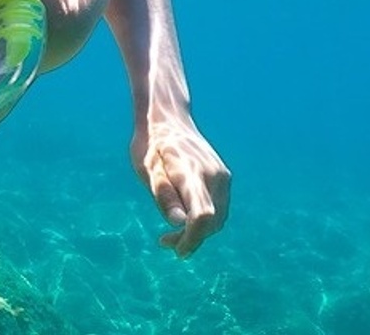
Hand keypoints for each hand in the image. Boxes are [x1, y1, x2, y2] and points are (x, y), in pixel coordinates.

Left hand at [132, 118, 229, 257]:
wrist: (167, 117)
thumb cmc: (150, 144)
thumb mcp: (146, 169)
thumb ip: (163, 195)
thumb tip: (179, 223)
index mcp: (192, 173)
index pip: (202, 215)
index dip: (193, 238)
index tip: (178, 251)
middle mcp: (214, 175)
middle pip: (213, 220)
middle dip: (192, 239)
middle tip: (165, 243)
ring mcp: (222, 175)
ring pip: (219, 216)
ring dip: (199, 232)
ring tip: (172, 236)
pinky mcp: (223, 176)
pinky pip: (218, 206)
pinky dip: (205, 220)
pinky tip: (184, 220)